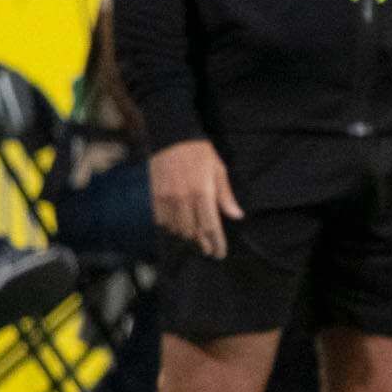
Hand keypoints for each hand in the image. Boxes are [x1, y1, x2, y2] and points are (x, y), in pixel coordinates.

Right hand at [150, 139, 245, 258]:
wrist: (173, 137)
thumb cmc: (200, 153)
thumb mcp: (218, 170)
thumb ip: (225, 196)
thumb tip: (237, 216)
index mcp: (203, 193)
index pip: (211, 226)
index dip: (216, 243)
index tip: (219, 254)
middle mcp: (184, 199)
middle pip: (193, 232)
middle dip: (202, 242)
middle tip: (207, 248)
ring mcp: (167, 199)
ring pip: (177, 228)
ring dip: (186, 234)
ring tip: (194, 235)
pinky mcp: (154, 196)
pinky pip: (161, 221)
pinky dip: (170, 225)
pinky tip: (177, 223)